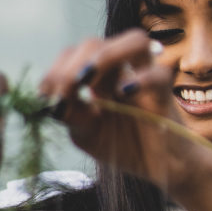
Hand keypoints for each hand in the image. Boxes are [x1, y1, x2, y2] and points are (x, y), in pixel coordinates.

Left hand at [39, 29, 211, 194]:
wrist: (160, 168)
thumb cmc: (126, 147)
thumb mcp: (87, 134)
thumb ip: (71, 115)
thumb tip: (53, 101)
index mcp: (99, 77)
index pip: (75, 54)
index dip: (57, 67)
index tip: (45, 92)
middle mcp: (122, 70)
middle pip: (97, 43)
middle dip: (74, 63)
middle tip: (64, 89)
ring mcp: (145, 77)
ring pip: (133, 41)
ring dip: (105, 56)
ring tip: (87, 80)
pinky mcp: (166, 94)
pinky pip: (158, 74)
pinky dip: (141, 79)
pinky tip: (122, 93)